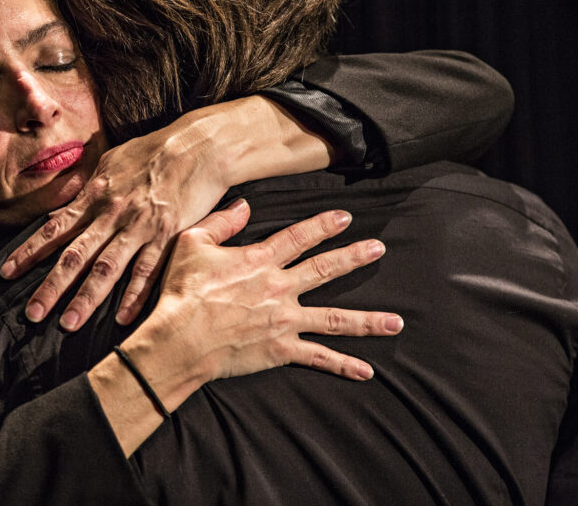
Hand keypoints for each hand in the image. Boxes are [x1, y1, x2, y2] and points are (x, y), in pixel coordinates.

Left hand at [2, 118, 228, 329]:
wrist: (198, 145)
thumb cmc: (154, 151)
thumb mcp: (112, 163)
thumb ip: (86, 190)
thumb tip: (60, 210)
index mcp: (96, 195)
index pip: (55, 228)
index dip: (30, 252)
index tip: (7, 273)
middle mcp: (113, 213)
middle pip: (76, 255)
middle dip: (51, 286)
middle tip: (32, 314)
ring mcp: (140, 226)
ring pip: (107, 268)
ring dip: (86, 298)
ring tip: (69, 324)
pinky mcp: (168, 236)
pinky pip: (149, 271)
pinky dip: (136, 296)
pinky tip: (123, 320)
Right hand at [151, 200, 399, 385]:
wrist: (180, 339)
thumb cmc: (181, 292)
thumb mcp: (191, 244)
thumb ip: (220, 223)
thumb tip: (243, 206)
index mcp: (258, 260)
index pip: (298, 237)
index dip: (323, 225)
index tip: (345, 218)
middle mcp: (279, 288)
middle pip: (324, 270)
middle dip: (353, 258)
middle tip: (379, 249)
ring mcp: (284, 321)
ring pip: (334, 319)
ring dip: (367, 320)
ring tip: (396, 321)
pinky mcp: (280, 349)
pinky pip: (318, 358)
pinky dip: (343, 365)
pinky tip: (367, 372)